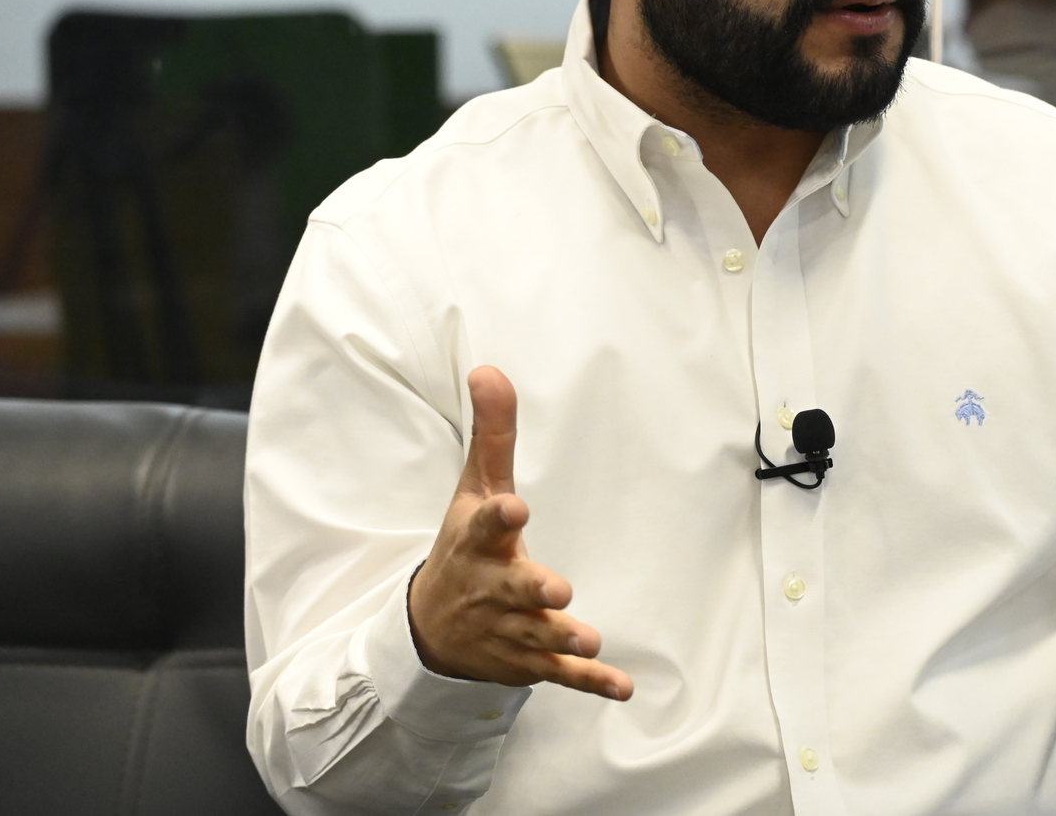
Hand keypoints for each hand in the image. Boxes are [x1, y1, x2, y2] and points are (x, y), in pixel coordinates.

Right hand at [407, 366, 632, 697]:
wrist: (434, 628)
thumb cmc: (466, 547)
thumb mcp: (474, 489)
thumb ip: (492, 433)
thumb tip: (489, 369)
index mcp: (477, 542)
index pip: (484, 525)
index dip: (497, 517)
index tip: (513, 506)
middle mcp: (491, 588)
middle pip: (513, 589)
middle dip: (532, 591)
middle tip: (557, 590)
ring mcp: (510, 629)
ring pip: (537, 636)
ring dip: (561, 640)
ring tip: (587, 639)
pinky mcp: (529, 661)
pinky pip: (560, 676)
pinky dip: (590, 682)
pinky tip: (621, 685)